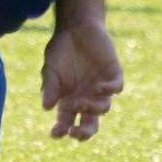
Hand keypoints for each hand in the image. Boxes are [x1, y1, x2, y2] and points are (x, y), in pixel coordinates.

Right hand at [40, 20, 123, 140]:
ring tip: (81, 103)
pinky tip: (98, 87)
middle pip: (89, 123)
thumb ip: (50, 87)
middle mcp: (87, 98)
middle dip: (83, 132)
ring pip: (103, 108)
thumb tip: (46, 108)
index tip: (55, 133)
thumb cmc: (60, 50)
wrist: (76, 27)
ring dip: (93, 109)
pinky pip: (115, 88)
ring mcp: (101, 88)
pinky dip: (109, 91)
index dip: (62, 130)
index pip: (67, 121)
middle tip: (76, 132)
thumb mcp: (50, 69)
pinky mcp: (113, 75)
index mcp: (70, 100)